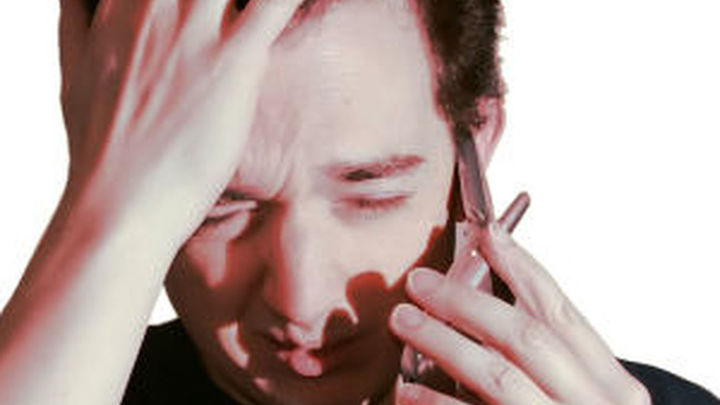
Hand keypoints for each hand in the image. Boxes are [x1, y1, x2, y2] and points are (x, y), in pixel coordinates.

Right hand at [58, 0, 302, 244]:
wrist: (119, 206)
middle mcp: (152, 2)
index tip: (211, 7)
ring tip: (263, 18)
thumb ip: (83, 18)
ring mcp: (190, 28)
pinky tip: (311, 6)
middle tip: (234, 20)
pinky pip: (274, 2)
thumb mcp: (75, 67)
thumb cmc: (101, 147)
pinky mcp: (230, 61)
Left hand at [390, 223, 650, 403]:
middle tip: (419, 283)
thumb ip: (549, 356)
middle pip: (523, 337)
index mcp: (610, 382)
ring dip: (443, 342)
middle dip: (466, 302)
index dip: (521, 268)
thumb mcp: (583, 392)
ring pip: (496, 376)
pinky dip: (436, 403)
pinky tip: (408, 390)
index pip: (560, 312)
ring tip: (403, 320)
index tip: (486, 235)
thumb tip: (482, 300)